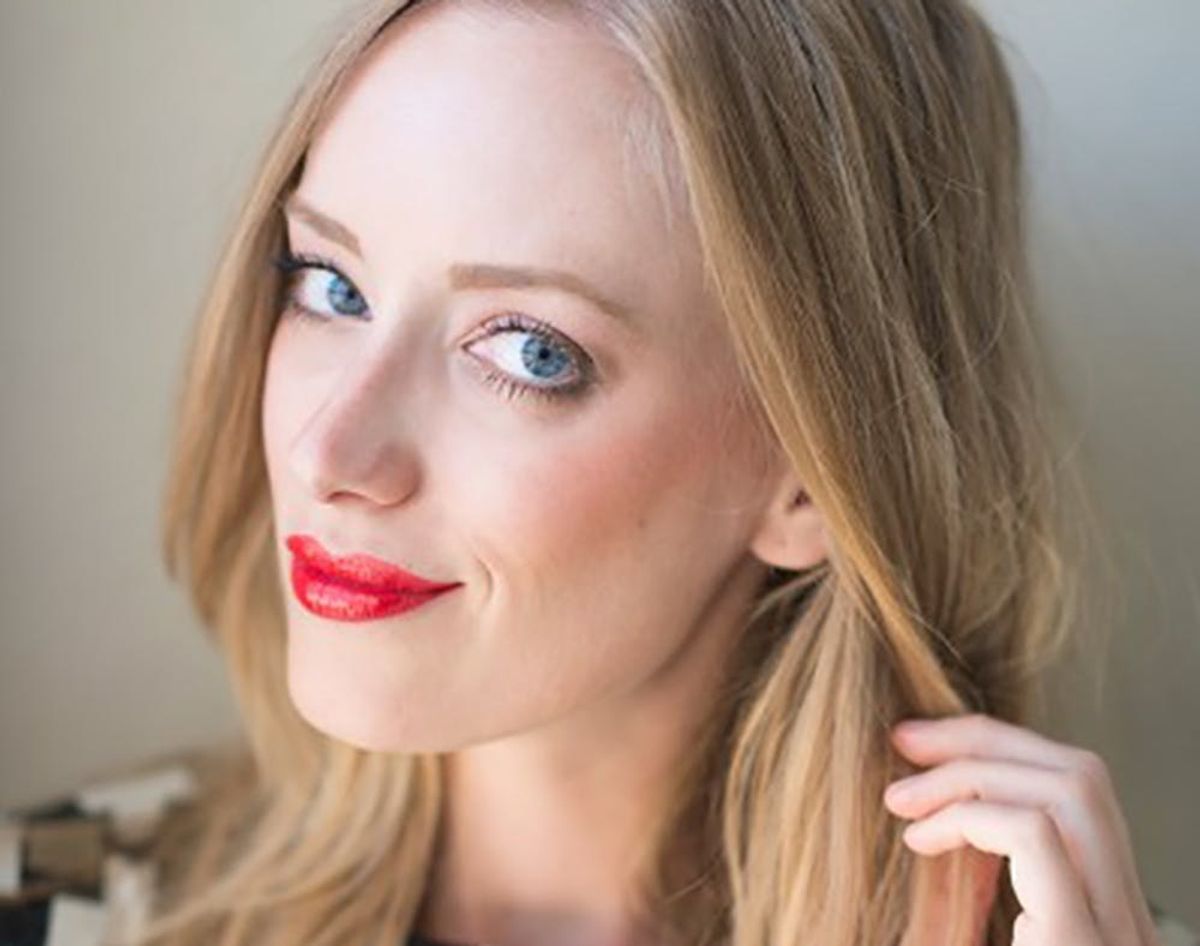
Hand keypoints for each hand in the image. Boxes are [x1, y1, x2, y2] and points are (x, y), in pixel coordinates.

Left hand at [883, 713, 1156, 945]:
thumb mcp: (967, 932)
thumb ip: (965, 881)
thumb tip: (920, 794)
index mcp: (1105, 916)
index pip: (1079, 792)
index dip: (1000, 750)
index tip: (920, 746)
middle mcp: (1126, 925)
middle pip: (1081, 775)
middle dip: (985, 739)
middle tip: (903, 739)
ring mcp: (1112, 935)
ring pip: (1069, 793)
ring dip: (971, 773)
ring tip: (900, 799)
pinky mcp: (1077, 944)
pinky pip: (1035, 835)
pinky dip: (970, 815)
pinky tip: (920, 839)